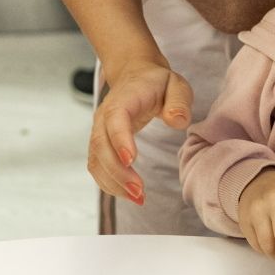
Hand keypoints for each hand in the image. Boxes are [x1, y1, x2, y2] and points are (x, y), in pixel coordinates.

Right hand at [87, 57, 193, 203]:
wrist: (135, 75)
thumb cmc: (157, 83)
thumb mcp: (176, 85)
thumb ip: (179, 101)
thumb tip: (177, 120)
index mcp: (123, 100)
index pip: (115, 119)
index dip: (120, 139)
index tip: (131, 160)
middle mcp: (104, 117)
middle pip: (101, 146)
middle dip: (117, 172)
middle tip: (139, 192)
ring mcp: (98, 131)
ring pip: (96, 161)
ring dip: (113, 183)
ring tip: (139, 199)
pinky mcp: (100, 145)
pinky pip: (97, 167)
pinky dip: (110, 184)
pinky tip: (130, 195)